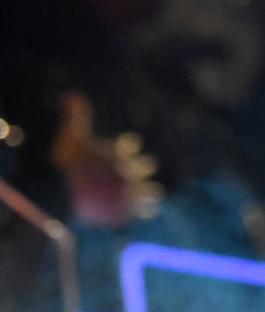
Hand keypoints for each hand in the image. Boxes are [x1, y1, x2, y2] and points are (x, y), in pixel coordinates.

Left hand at [52, 93, 162, 227]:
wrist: (66, 187)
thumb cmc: (72, 161)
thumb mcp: (72, 139)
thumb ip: (76, 119)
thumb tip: (71, 95)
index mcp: (120, 151)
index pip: (127, 145)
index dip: (127, 145)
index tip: (122, 147)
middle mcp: (129, 168)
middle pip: (143, 166)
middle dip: (143, 167)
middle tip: (134, 171)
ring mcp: (131, 187)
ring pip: (148, 190)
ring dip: (151, 193)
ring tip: (150, 196)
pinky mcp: (128, 206)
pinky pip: (139, 212)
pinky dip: (143, 214)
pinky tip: (141, 217)